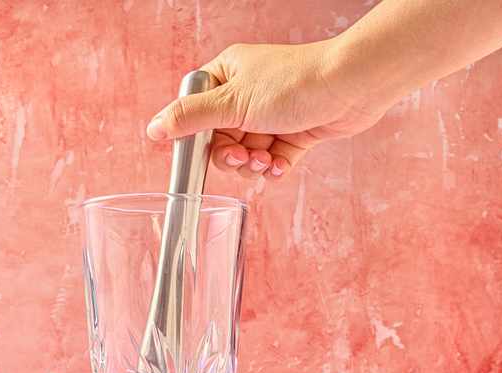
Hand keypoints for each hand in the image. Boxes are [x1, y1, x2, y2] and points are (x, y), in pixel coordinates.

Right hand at [146, 41, 392, 180]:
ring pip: (248, 154)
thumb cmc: (293, 83)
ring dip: (253, 165)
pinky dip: (275, 168)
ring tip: (267, 160)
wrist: (349, 88)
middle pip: (222, 139)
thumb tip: (153, 129)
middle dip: (231, 156)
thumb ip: (190, 118)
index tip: (208, 150)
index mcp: (226, 75)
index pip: (197, 113)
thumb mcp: (232, 101)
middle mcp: (247, 95)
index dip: (200, 137)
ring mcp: (272, 116)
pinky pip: (274, 161)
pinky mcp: (295, 134)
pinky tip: (281, 165)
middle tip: (243, 157)